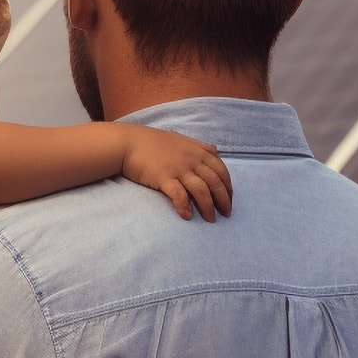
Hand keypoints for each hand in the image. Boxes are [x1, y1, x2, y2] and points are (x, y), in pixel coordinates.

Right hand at [117, 126, 231, 220]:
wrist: (128, 143)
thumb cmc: (152, 141)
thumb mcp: (180, 138)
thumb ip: (199, 145)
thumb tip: (216, 150)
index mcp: (197, 151)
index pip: (221, 170)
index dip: (228, 186)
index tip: (229, 199)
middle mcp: (191, 159)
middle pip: (215, 182)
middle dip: (224, 200)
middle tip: (226, 214)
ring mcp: (178, 169)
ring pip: (201, 191)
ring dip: (208, 207)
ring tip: (210, 219)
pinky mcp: (164, 178)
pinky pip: (179, 195)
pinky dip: (185, 207)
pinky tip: (187, 216)